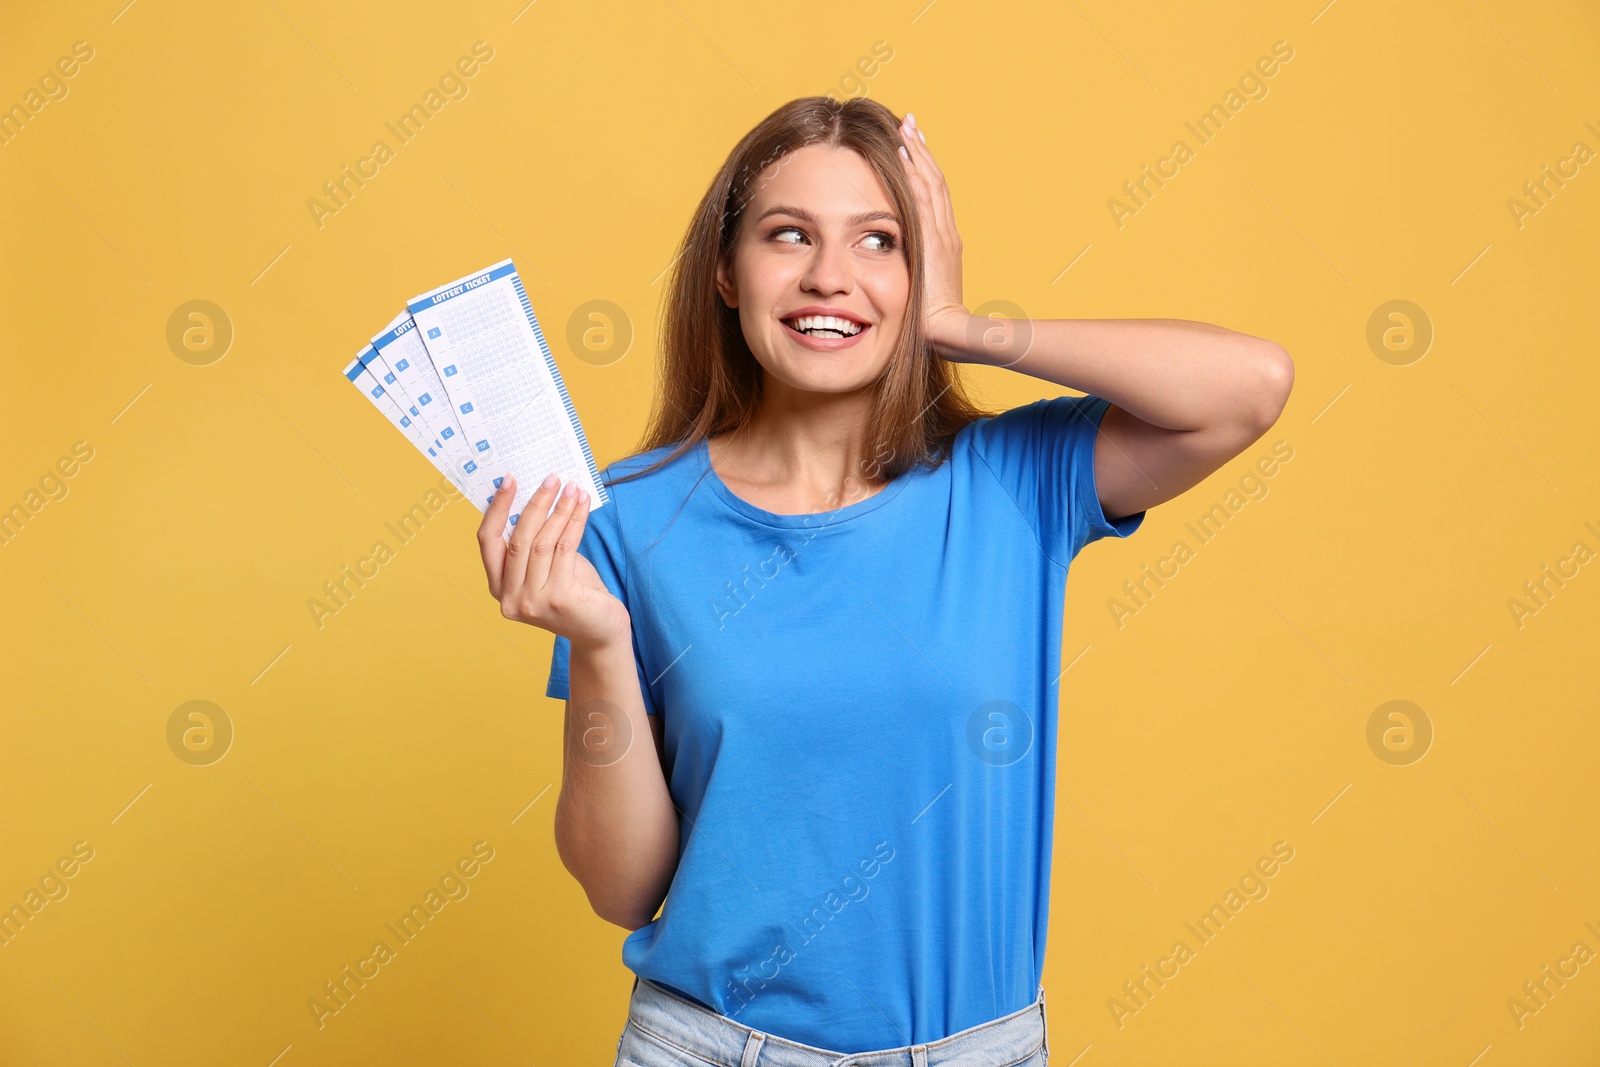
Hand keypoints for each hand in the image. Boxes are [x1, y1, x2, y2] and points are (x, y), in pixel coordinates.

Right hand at [476, 474, 631, 648]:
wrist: (600, 632)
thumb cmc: (573, 593)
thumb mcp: (547, 567)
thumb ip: (535, 541)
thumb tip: (539, 494)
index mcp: (498, 587)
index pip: (487, 541)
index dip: (497, 508)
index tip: (509, 480)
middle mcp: (510, 598)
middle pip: (517, 539)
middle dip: (535, 503)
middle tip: (551, 478)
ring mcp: (533, 601)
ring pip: (542, 543)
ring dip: (559, 510)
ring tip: (572, 489)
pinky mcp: (560, 599)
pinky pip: (565, 549)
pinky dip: (575, 522)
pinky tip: (583, 506)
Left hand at [897, 112, 970, 359]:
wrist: (946, 331)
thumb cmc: (930, 319)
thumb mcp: (920, 287)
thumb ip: (912, 271)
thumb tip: (893, 266)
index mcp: (944, 242)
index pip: (934, 196)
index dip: (923, 170)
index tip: (911, 147)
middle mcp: (947, 232)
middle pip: (935, 181)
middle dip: (921, 151)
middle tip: (909, 123)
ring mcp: (943, 234)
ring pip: (930, 183)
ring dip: (917, 154)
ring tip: (905, 128)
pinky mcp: (933, 239)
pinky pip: (923, 198)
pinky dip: (914, 174)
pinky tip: (903, 154)